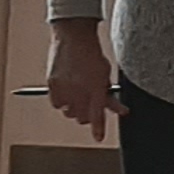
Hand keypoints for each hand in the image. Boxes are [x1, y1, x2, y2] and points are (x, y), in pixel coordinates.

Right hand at [45, 18, 116, 137]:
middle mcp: (80, 89)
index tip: (99, 137)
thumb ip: (110, 95)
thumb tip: (120, 110)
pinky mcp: (52, 84)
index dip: (98, 128)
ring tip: (78, 94)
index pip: (98, 114)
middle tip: (89, 104)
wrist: (73, 36)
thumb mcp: (105, 75)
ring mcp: (65, 87)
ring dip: (74, 108)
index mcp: (96, 87)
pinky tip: (67, 91)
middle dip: (88, 114)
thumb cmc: (92, 54)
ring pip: (69, 112)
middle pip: (82, 117)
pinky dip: (61, 101)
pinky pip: (56, 104)